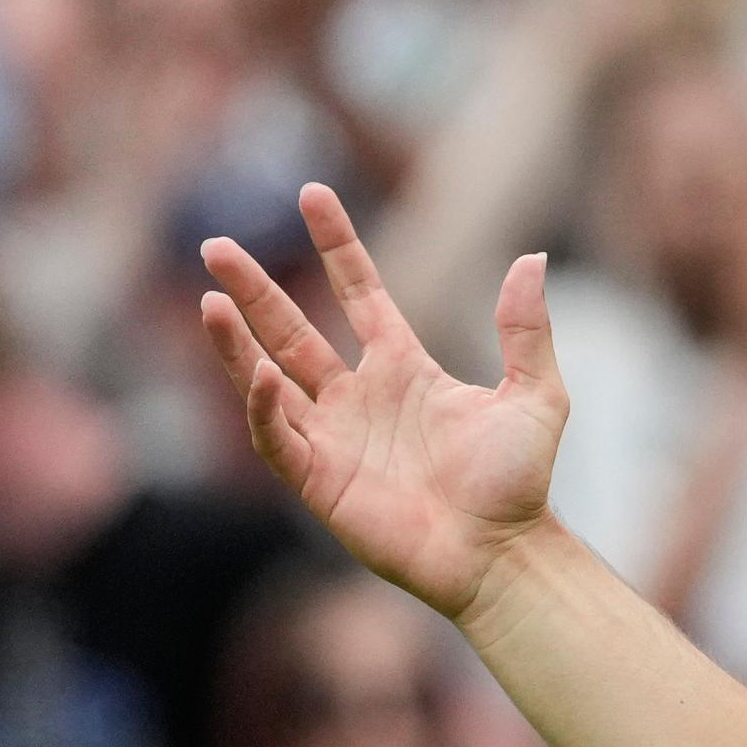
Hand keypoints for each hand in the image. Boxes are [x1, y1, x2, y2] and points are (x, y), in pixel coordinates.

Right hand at [200, 186, 568, 621]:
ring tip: (210, 298)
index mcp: (404, 367)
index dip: (337, 246)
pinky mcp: (320, 482)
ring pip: (267, 378)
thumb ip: (526, 330)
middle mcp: (359, 397)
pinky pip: (277, 438)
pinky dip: (264, 407)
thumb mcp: (537, 395)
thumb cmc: (519, 482)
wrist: (503, 553)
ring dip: (236, 342)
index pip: (359, 293)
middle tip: (215, 246)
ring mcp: (334, 438)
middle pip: (292, 329)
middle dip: (254, 289)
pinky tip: (258, 375)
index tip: (313, 193)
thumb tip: (533, 258)